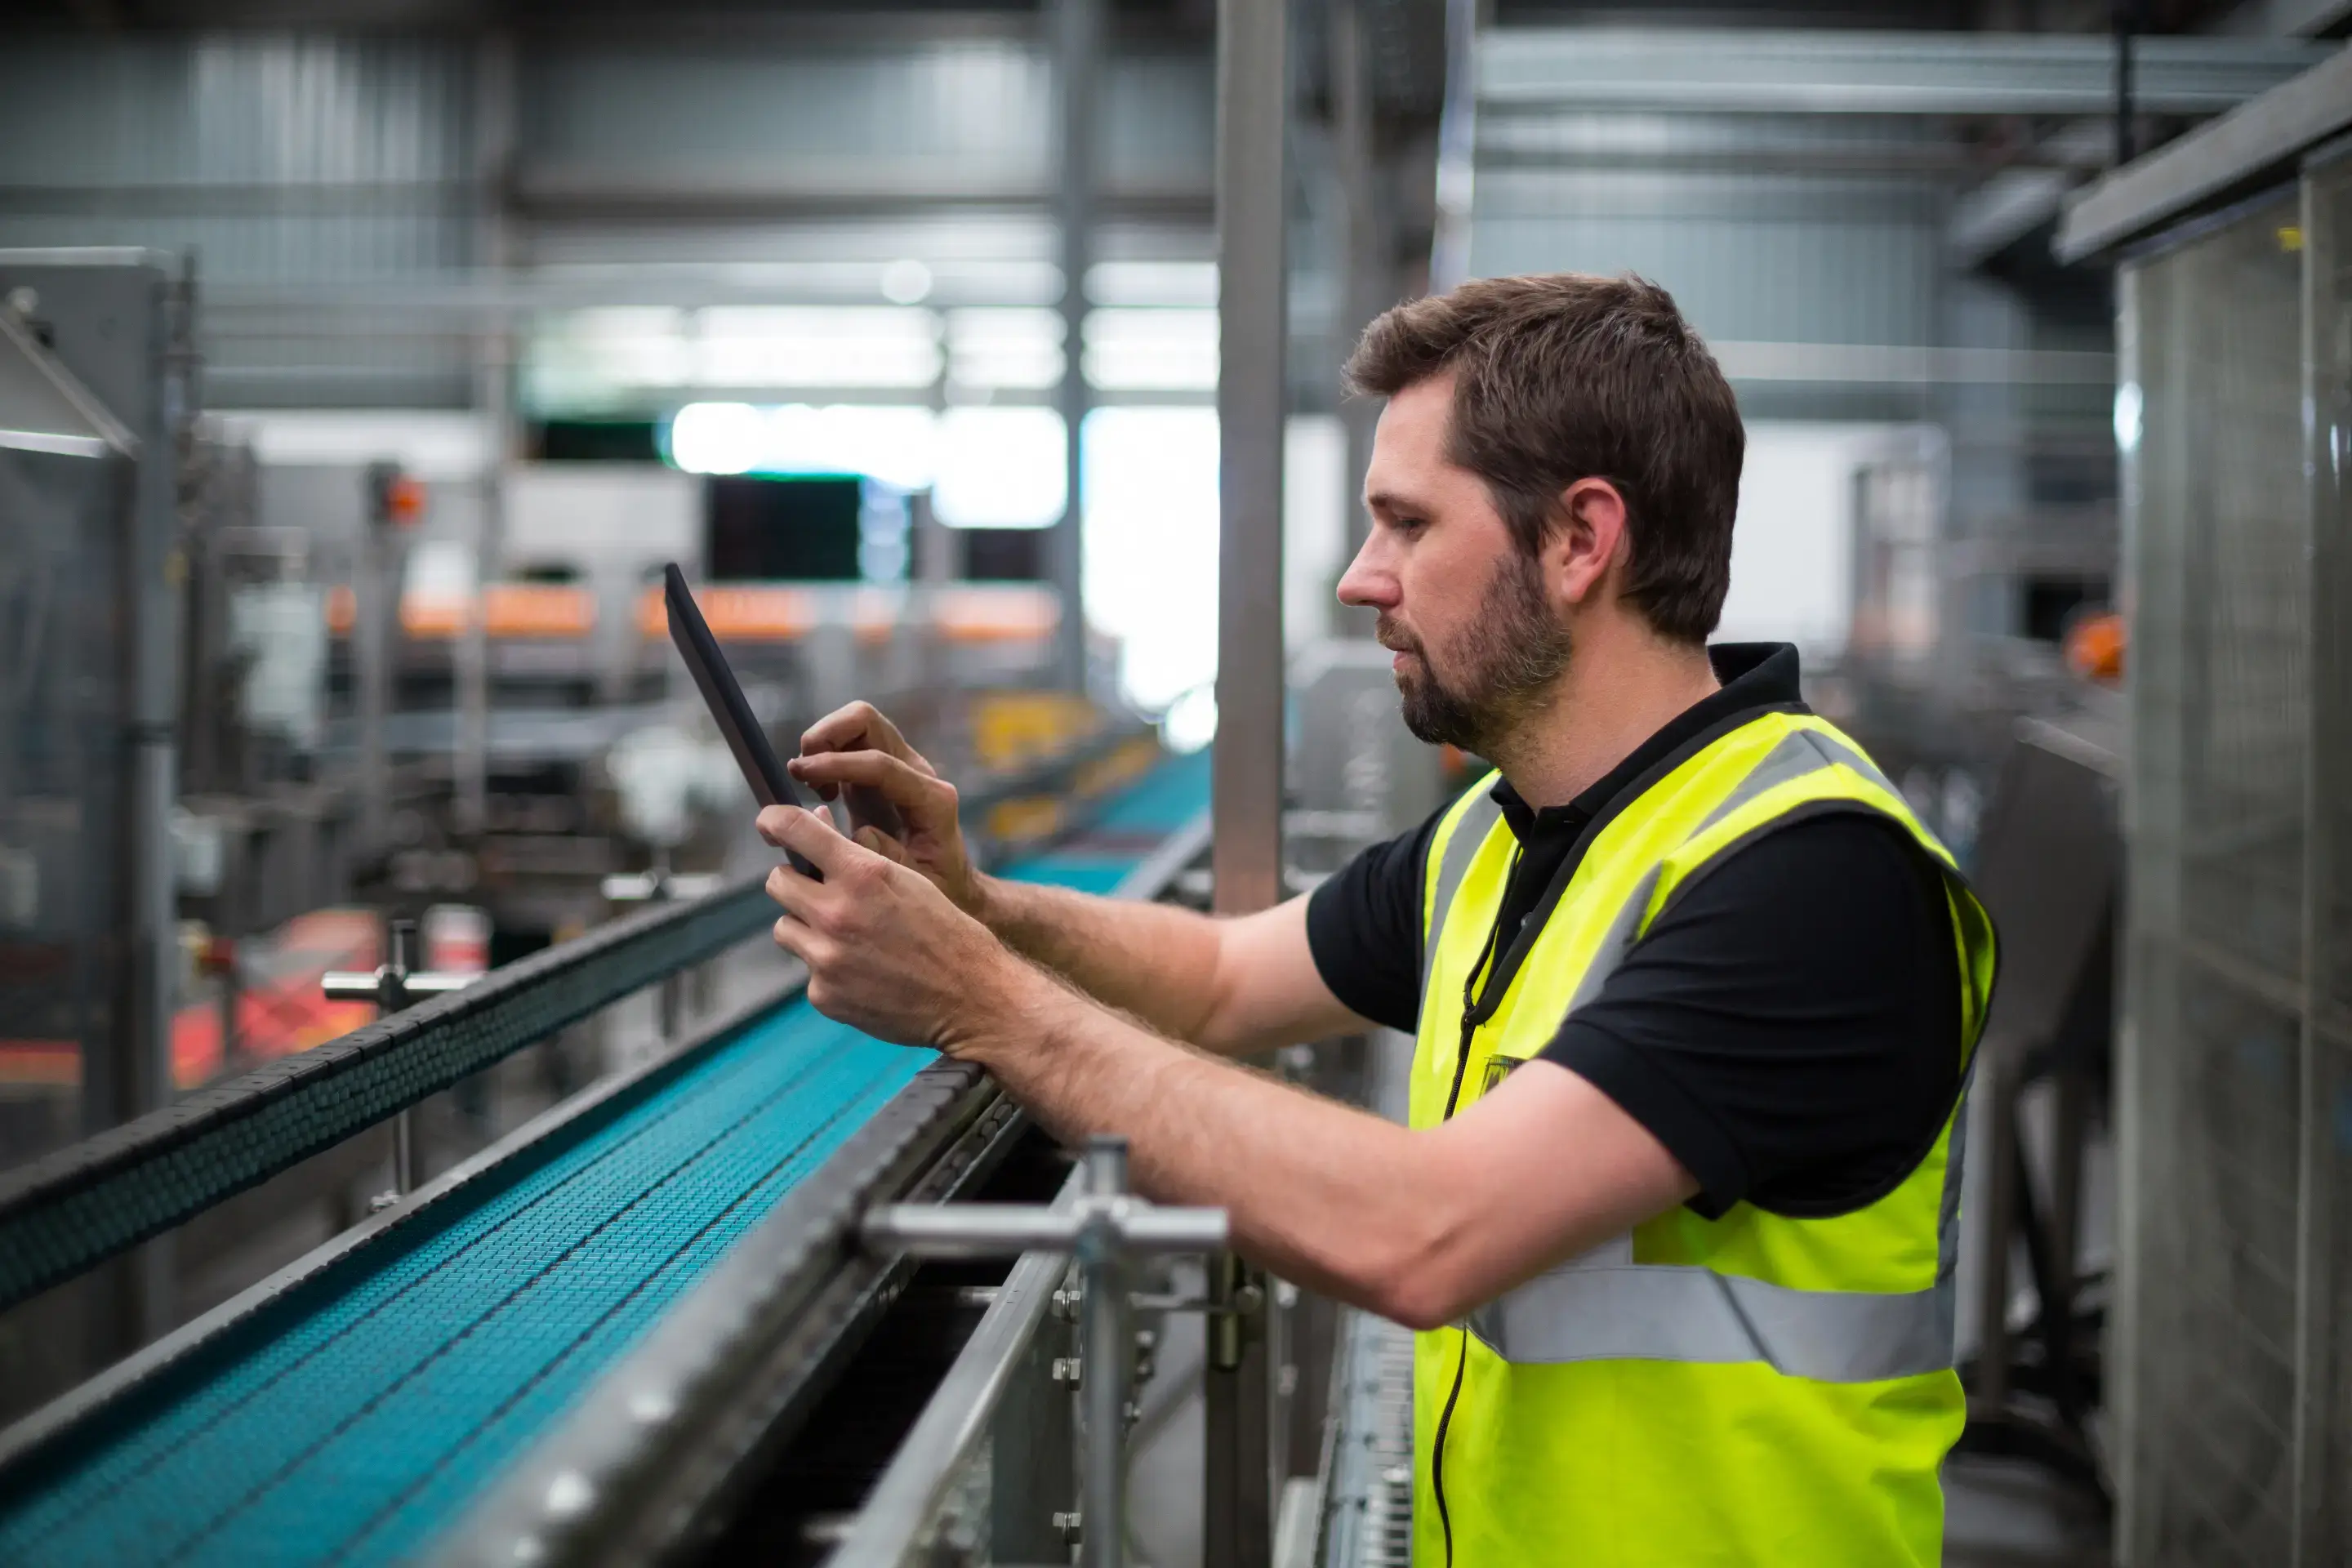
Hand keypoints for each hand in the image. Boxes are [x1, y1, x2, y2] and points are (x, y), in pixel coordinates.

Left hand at [757, 802, 1021, 1054]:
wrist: (971, 998)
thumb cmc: (946, 932)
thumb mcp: (908, 878)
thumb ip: (857, 853)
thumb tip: (816, 822)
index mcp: (862, 874)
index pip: (793, 830)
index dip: (773, 821)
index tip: (769, 823)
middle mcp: (836, 913)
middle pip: (777, 881)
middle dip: (797, 882)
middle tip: (824, 891)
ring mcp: (826, 958)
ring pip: (786, 927)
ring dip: (807, 927)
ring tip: (852, 938)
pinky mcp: (823, 995)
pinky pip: (807, 969)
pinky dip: (827, 968)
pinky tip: (864, 972)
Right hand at [788, 701, 982, 917]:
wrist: (949, 883)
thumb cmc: (936, 886)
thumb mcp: (918, 884)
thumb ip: (890, 859)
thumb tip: (861, 834)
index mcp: (932, 799)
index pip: (880, 763)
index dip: (837, 764)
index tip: (801, 774)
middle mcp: (916, 772)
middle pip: (865, 721)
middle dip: (825, 735)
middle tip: (803, 773)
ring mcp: (897, 767)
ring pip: (854, 724)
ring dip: (821, 743)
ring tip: (811, 785)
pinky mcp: (878, 772)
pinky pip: (847, 744)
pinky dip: (824, 757)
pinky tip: (821, 794)